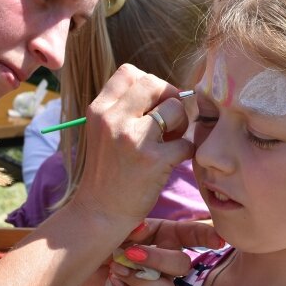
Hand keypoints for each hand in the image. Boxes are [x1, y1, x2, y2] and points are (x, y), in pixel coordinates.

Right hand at [71, 64, 192, 231]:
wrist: (99, 213)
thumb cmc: (107, 172)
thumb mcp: (104, 132)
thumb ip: (126, 109)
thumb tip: (168, 91)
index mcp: (99, 110)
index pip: (129, 72)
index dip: (149, 84)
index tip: (153, 104)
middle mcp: (113, 119)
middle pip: (154, 83)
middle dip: (170, 98)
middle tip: (170, 121)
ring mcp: (133, 139)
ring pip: (175, 108)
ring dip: (181, 124)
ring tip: (171, 141)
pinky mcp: (153, 161)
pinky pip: (186, 143)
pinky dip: (186, 152)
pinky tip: (174, 162)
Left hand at [107, 219, 222, 285]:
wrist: (86, 263)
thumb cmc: (107, 240)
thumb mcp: (120, 228)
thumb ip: (132, 227)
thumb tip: (142, 228)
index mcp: (167, 237)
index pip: (193, 235)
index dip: (208, 237)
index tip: (219, 241)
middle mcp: (169, 263)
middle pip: (182, 265)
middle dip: (156, 260)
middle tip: (129, 253)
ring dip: (137, 279)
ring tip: (116, 268)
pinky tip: (114, 283)